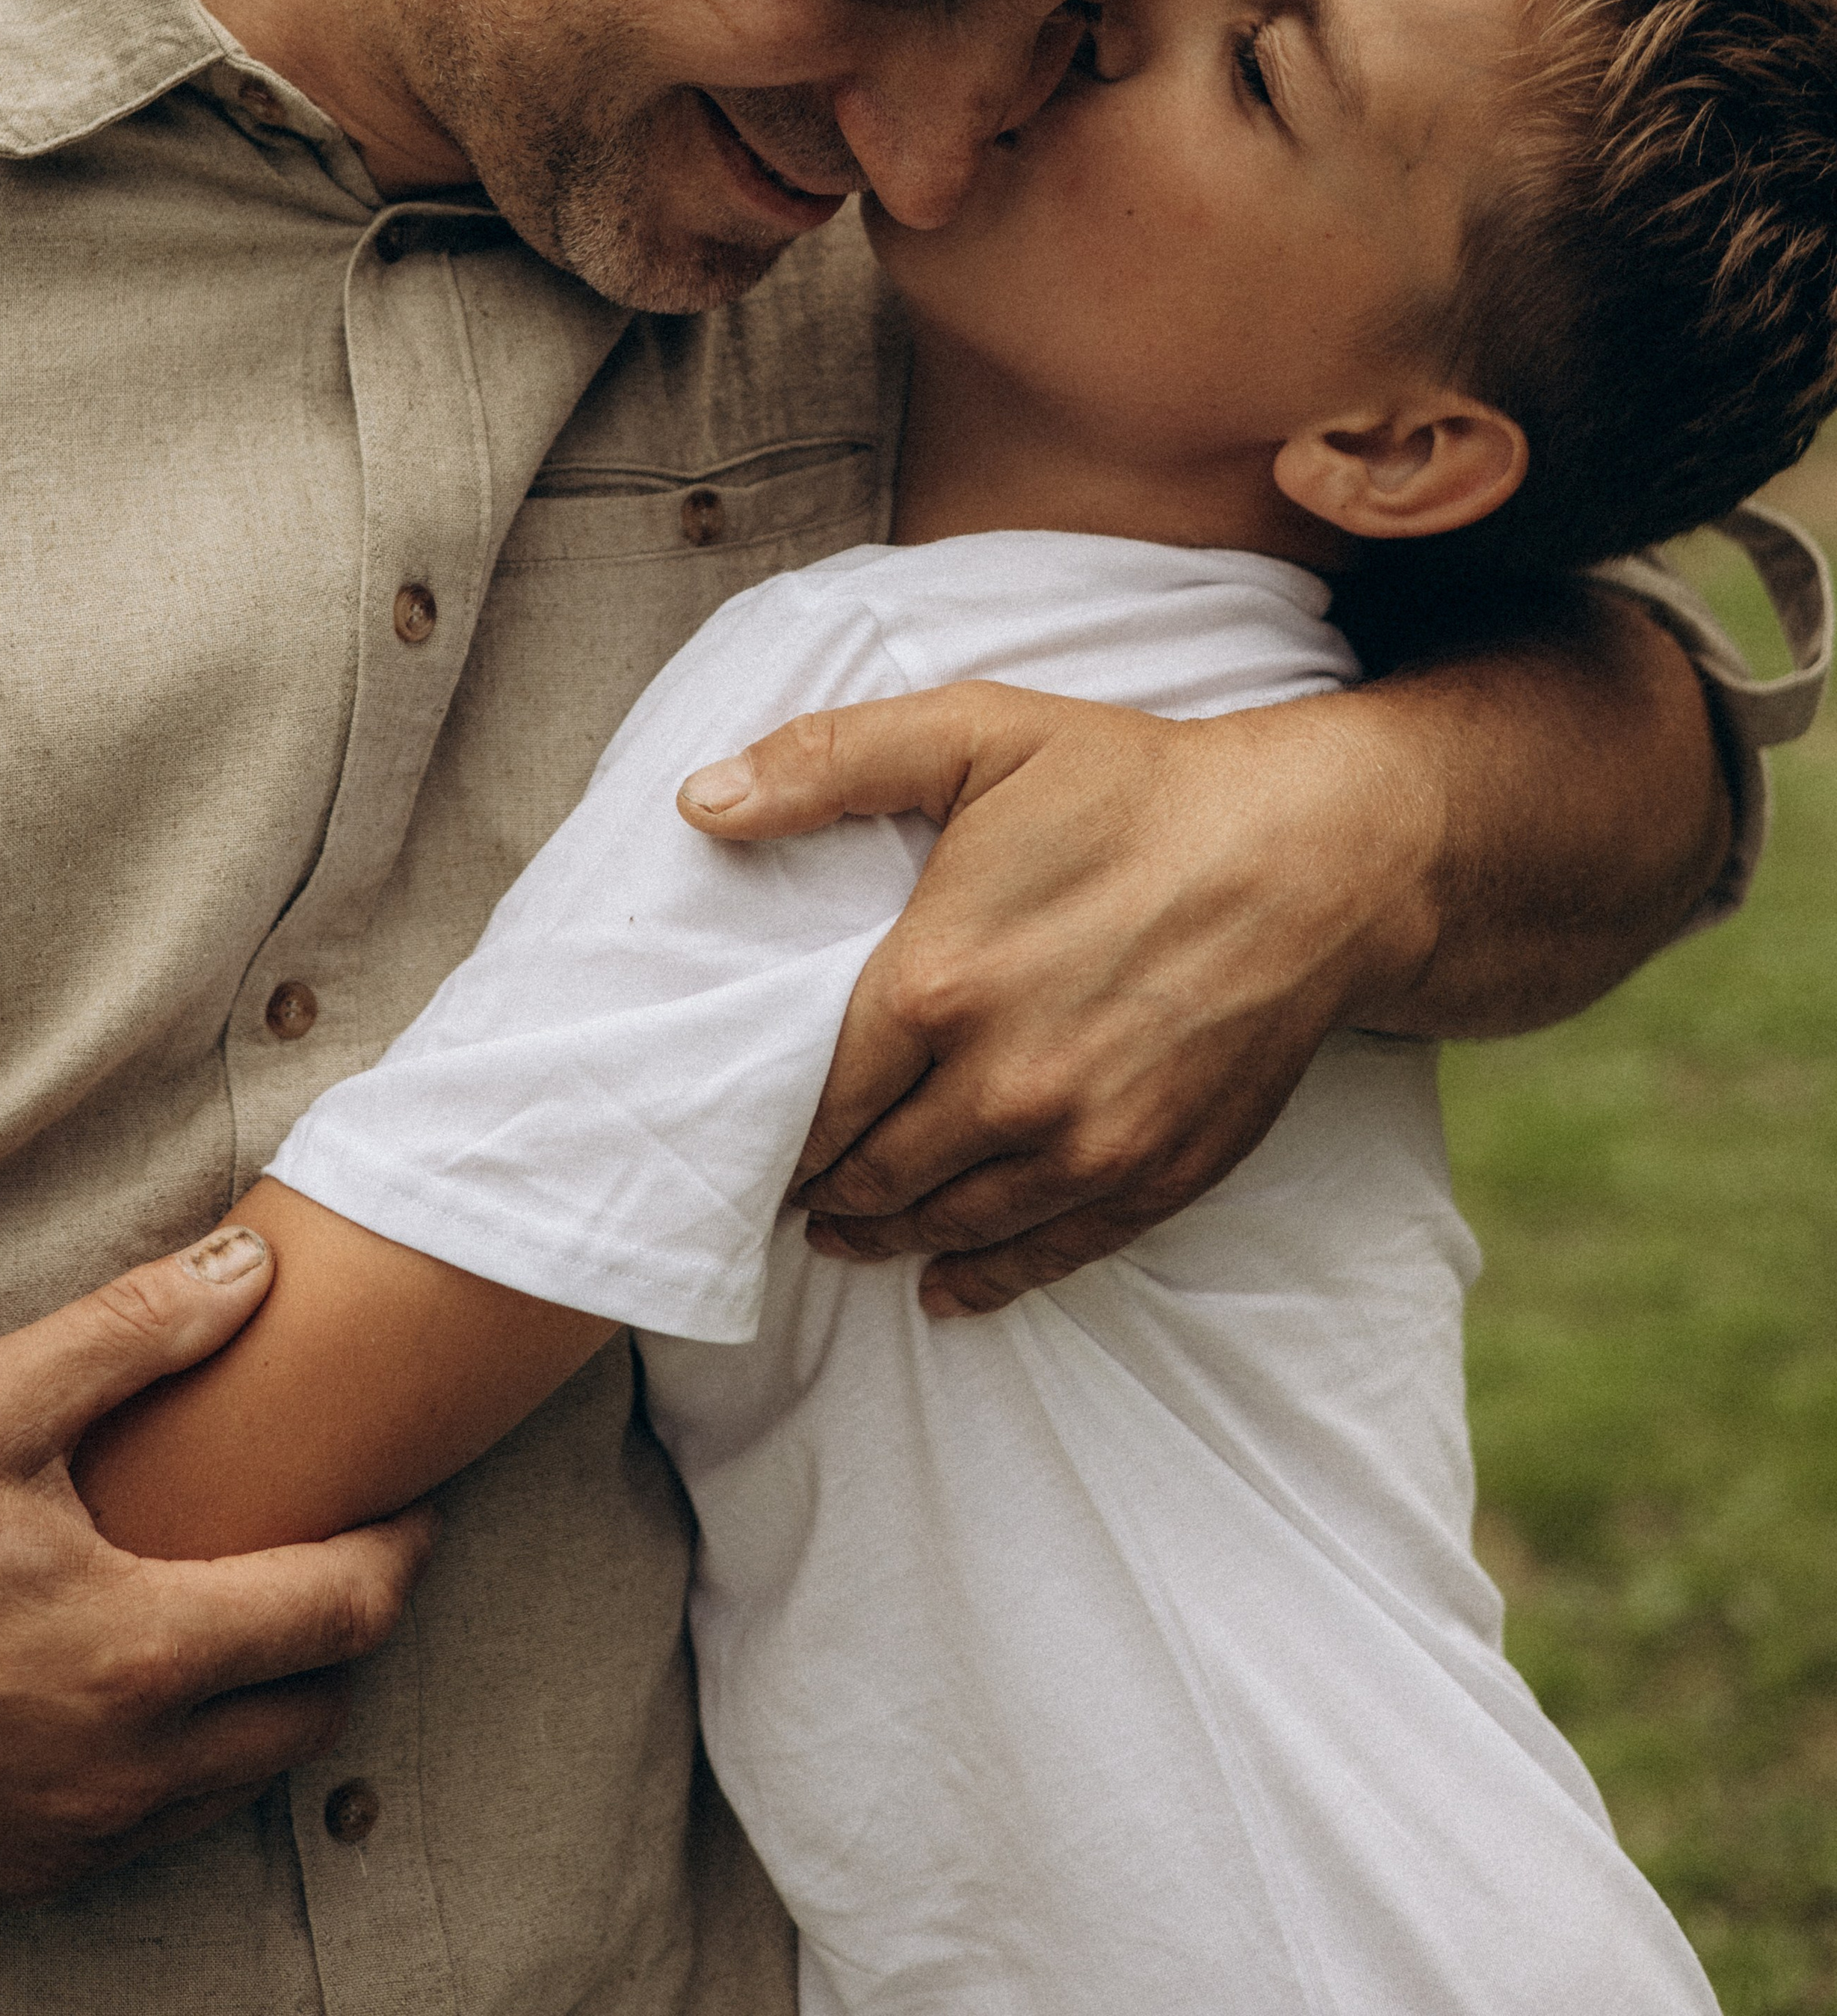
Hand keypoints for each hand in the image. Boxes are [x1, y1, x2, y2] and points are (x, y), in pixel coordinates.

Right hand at [0, 1226, 435, 1901]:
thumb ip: (130, 1334)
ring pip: (255, 1775)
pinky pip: (173, 1823)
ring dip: (280, 1696)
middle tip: (343, 1547)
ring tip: (261, 1608)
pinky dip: (201, 1757)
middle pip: (323, 1703)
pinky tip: (167, 1683)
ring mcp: (88, 1831)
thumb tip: (252, 1271)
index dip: (403, 1547)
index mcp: (148, 1648)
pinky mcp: (41, 1868)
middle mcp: (138, 1763)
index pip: (349, 1607)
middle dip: (352, 1625)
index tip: (412, 1500)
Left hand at [679, 680, 1434, 1315]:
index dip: (772, 1123)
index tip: (742, 1132)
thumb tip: (700, 803)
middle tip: (787, 1191)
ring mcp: (1084, 1141)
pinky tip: (947, 1283)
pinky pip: (1046, 1255)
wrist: (1316, 854)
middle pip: (872, 1171)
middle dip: (820, 1186)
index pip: (817, 1092)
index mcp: (938, 982)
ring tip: (847, 1229)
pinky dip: (984, 1279)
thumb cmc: (1139, 784)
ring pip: (948, 1223)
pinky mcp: (1154, 1174)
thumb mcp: (979, 732)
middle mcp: (1002, 1083)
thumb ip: (830, 763)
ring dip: (885, 1234)